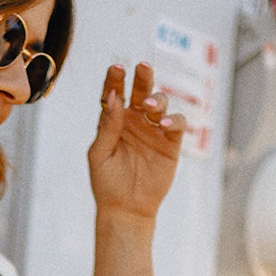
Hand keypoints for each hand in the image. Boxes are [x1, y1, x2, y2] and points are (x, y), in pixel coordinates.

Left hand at [88, 62, 185, 225]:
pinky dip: (174, 120)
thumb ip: (107, 127)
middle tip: (141, 67)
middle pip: (140, 91)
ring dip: (156, 99)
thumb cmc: (107, 183)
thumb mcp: (99, 155)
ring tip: (147, 105)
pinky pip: (176, 124)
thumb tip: (113, 98)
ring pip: (159, 103)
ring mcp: (153, 129)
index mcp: (114, 120)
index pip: (114, 94)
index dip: (115, 80)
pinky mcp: (170, 142)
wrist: (126, 209)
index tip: (116, 68)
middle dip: (142, 77)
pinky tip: (165, 124)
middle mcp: (134, 120)